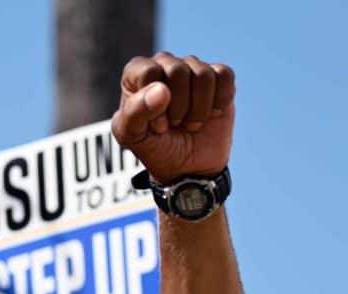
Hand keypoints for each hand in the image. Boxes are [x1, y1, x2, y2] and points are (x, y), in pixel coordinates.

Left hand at [111, 53, 234, 184]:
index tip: (157, 125)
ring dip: (199, 110)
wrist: (186, 166)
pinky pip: (225, 75)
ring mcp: (192, 68)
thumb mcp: (132, 136)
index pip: (148, 72)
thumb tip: (162, 90)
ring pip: (204, 75)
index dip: (155, 103)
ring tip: (190, 123)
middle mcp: (163, 64)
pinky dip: (219, 102)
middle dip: (180, 107)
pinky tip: (211, 113)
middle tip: (175, 124)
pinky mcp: (218, 76)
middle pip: (178, 70)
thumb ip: (136, 112)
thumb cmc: (154, 147)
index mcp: (136, 74)